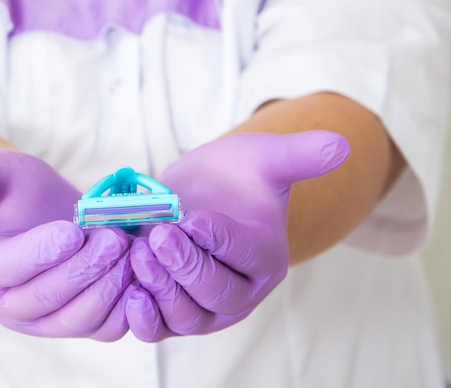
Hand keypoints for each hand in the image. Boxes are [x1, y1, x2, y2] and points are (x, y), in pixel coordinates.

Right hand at [0, 150, 134, 340]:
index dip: (45, 250)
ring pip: (80, 319)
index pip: (12, 267)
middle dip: (86, 267)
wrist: (29, 218)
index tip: (74, 229)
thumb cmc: (8, 195)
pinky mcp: (75, 323)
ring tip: (127, 249)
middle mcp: (9, 304)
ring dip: (109, 286)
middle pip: (49, 298)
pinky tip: (138, 271)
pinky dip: (126, 305)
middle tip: (113, 237)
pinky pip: (105, 328)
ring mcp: (44, 320)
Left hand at [126, 131, 349, 340]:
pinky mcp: (174, 313)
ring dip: (162, 289)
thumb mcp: (266, 158)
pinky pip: (161, 329)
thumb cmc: (235, 177)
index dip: (218, 239)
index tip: (191, 218)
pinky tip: (132, 295)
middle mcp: (241, 292)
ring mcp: (207, 308)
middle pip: (218, 294)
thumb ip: (300, 154)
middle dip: (187, 266)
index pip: (246, 256)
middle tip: (161, 235)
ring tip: (140, 254)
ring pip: (188, 316)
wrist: (199, 194)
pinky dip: (145, 319)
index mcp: (266, 257)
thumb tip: (340, 144)